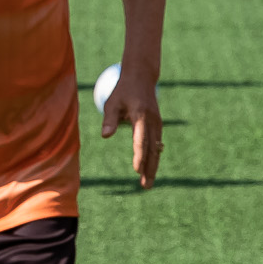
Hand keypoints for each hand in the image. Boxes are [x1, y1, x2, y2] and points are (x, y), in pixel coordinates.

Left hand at [99, 68, 163, 189]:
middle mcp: (153, 121)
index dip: (139, 156)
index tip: (137, 170)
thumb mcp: (112, 102)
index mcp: (141, 116)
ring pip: (156, 149)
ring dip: (153, 166)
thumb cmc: (123, 91)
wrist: (141, 77)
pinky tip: (151, 169)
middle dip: (149, 168)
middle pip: (152, 149)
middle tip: (146, 186)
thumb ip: (109, 120)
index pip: (140, 140)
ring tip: (148, 183)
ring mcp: (157, 123)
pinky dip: (154, 157)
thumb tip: (105, 136)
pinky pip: (156, 144)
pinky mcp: (157, 125)